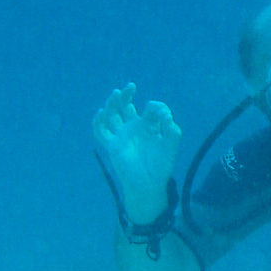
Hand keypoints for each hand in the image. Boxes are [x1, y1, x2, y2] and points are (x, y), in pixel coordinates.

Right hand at [92, 84, 180, 222]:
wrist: (148, 184)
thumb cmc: (161, 166)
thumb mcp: (171, 147)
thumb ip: (172, 131)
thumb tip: (166, 115)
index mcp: (149, 126)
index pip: (150, 109)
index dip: (156, 107)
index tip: (163, 114)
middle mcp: (133, 128)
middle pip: (125, 106)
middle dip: (126, 95)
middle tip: (131, 86)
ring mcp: (121, 135)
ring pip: (112, 115)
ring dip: (112, 103)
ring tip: (116, 93)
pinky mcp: (112, 145)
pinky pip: (101, 132)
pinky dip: (98, 122)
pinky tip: (101, 112)